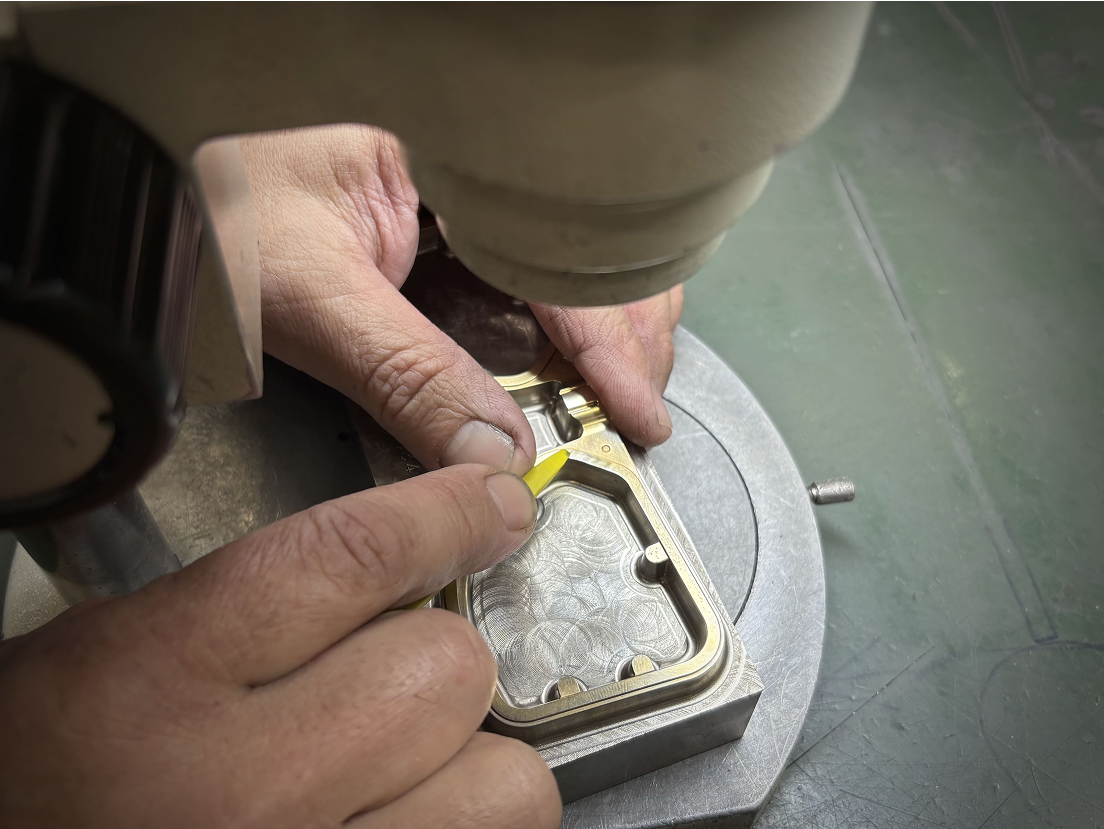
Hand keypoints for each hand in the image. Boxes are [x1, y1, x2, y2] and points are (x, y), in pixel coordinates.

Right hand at [0, 466, 559, 827]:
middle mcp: (247, 786)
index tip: (491, 501)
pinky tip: (404, 813)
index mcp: (159, 678)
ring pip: (500, 784)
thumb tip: (398, 553)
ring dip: (471, 758)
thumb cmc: (33, 779)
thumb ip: (240, 595)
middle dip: (436, 653)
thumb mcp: (96, 652)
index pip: (354, 558)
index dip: (445, 514)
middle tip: (389, 670)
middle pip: (447, 669)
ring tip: (408, 759)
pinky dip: (461, 825)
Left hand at [240, 125, 681, 474]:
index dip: (611, 338)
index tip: (635, 410)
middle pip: (587, 248)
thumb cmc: (201, 206)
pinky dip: (555, 321)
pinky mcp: (436, 221)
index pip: (562, 251)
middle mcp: (464, 165)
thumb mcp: (308, 297)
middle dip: (628, 331)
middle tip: (637, 407)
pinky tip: (566, 359)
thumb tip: (495, 452)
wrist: (138, 188)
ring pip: (564, 258)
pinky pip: (518, 269)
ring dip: (602, 326)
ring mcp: (454, 190)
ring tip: (617, 389)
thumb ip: (408, 375)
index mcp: (447, 152)